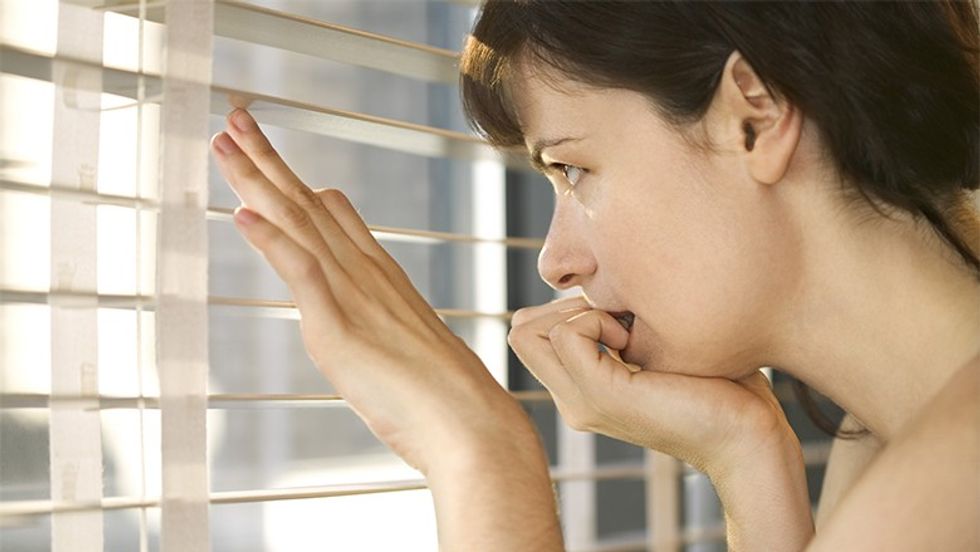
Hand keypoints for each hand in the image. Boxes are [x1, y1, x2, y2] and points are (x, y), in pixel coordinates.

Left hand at [209, 109, 533, 474]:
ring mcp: (353, 297)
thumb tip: (353, 307)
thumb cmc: (442, 396)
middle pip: (308, 204)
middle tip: (235, 118)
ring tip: (226, 140)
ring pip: (299, 224)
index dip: (293, 179)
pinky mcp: (341, 330)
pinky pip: (302, 274)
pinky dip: (271, 241)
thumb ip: (377, 316)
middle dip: (267, 159)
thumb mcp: (404, 341)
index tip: (265, 149)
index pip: (329, 213)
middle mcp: (364, 274)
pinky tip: (241, 214)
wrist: (471, 426)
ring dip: (258, 180)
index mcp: (379, 275)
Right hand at [507, 295, 800, 474]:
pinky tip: (632, 338)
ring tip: (624, 329)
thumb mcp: (657, 348)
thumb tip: (603, 285)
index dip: (564, 309)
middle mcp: (571, 402)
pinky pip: (567, 334)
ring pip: (529, 331)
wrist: (749, 434)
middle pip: (520, 331)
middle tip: (615, 319)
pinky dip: (596, 320)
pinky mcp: (601, 395)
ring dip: (577, 313)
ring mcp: (581, 403)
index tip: (616, 317)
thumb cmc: (720, 385)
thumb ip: (622, 327)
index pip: (529, 333)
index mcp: (581, 392)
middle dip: (561, 307)